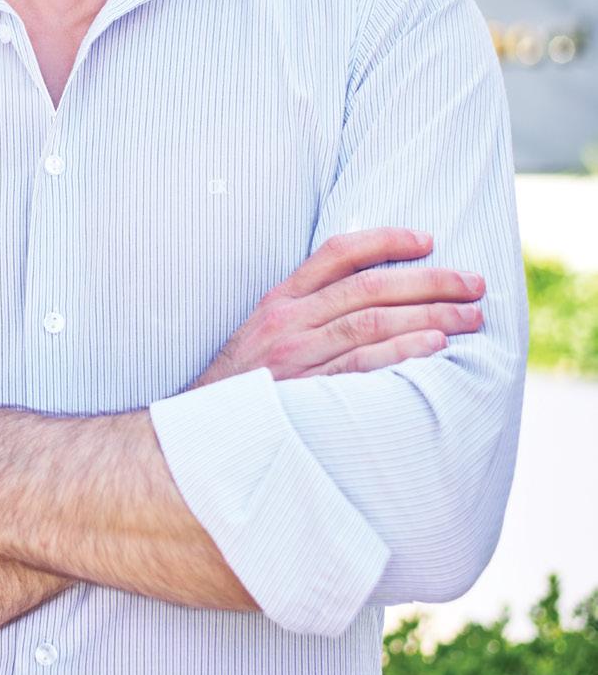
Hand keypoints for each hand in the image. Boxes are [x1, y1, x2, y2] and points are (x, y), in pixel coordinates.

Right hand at [192, 227, 485, 386]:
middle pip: (370, 287)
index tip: (429, 240)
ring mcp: (298, 356)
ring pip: (373, 322)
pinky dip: (401, 353)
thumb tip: (365, 292)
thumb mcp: (261, 333)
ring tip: (470, 317)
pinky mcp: (308, 392)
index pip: (338, 253)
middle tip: (474, 284)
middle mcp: (289, 321)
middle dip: (429, 281)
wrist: (200, 434)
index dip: (387, 240)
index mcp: (280, 300)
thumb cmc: (243, 385)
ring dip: (429, 315)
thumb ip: (304, 310)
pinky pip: (363, 366)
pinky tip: (435, 348)